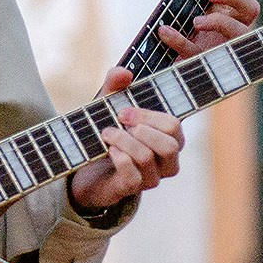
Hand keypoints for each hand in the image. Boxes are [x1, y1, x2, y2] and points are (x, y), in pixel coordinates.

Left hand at [67, 67, 185, 213]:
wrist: (89, 168)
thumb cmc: (110, 133)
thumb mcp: (110, 104)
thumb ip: (116, 84)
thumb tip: (123, 72)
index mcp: (170, 137)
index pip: (174, 125)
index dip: (149, 116)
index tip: (124, 109)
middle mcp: (167, 160)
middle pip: (171, 145)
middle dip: (141, 128)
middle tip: (117, 120)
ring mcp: (152, 177)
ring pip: (147, 157)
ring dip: (122, 140)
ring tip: (106, 133)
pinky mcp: (134, 189)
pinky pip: (132, 175)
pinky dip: (118, 158)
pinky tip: (109, 151)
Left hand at [156, 0, 260, 59]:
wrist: (164, 73)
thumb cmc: (180, 37)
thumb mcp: (180, 10)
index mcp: (227, 11)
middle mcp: (233, 29)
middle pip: (251, 7)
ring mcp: (224, 50)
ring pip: (241, 34)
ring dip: (220, 22)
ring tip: (196, 21)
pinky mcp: (208, 68)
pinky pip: (200, 54)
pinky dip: (182, 41)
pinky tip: (165, 31)